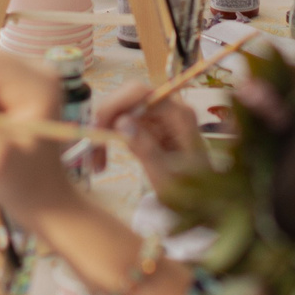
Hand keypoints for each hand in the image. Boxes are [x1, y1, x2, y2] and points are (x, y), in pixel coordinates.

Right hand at [93, 79, 208, 198]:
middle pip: (128, 97)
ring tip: (96, 163)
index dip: (115, 105)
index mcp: (178, 114)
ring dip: (104, 131)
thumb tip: (121, 122)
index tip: (97, 129)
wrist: (202, 201)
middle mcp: (169, 108)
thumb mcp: (165, 174)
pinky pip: (123, 123)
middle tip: (92, 147)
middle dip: (106, 118)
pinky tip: (103, 161)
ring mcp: (159, 115)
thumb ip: (145, 148)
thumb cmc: (190, 190)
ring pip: (121, 109)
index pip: (140, 92)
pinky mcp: (150, 126)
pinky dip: (110, 139)